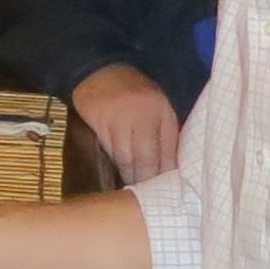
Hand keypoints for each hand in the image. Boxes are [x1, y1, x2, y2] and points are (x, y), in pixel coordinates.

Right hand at [71, 64, 181, 181]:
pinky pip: (109, 150)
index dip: (166, 173)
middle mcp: (142, 116)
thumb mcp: (158, 106)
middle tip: (147, 197)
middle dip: (146, 180)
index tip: (167, 190)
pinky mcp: (99, 123)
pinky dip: (115, 164)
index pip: (167, 151)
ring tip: (132, 190)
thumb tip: (170, 168)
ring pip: (125, 158)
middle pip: (145, 158)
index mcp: (162, 112)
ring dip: (129, 176)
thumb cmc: (134, 91)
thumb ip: (165, 133)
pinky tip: (118, 173)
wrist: (100, 70)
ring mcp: (119, 119)